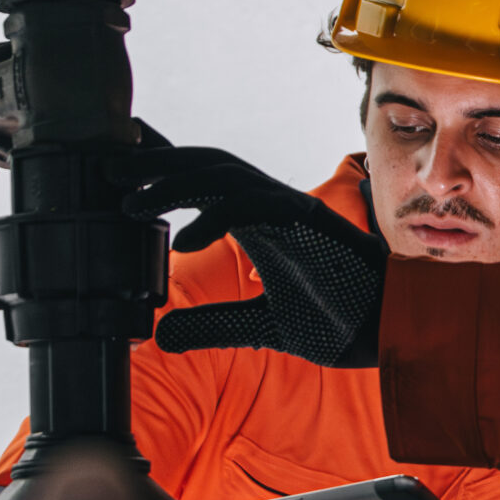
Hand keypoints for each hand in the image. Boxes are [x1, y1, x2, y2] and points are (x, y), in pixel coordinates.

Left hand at [124, 145, 387, 366]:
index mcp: (263, 221)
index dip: (163, 165)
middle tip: (106, 171)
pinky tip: (185, 243)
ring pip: (226, 174)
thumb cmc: (343, 320)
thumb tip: (161, 336)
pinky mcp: (307, 226)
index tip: (117, 163)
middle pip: (208, 163)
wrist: (394, 332)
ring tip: (130, 202)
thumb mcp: (260, 328)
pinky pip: (256, 208)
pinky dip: (216, 217)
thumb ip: (212, 325)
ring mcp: (291, 212)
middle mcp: (274, 207)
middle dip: (156, 162)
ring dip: (174, 182)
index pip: (207, 180)